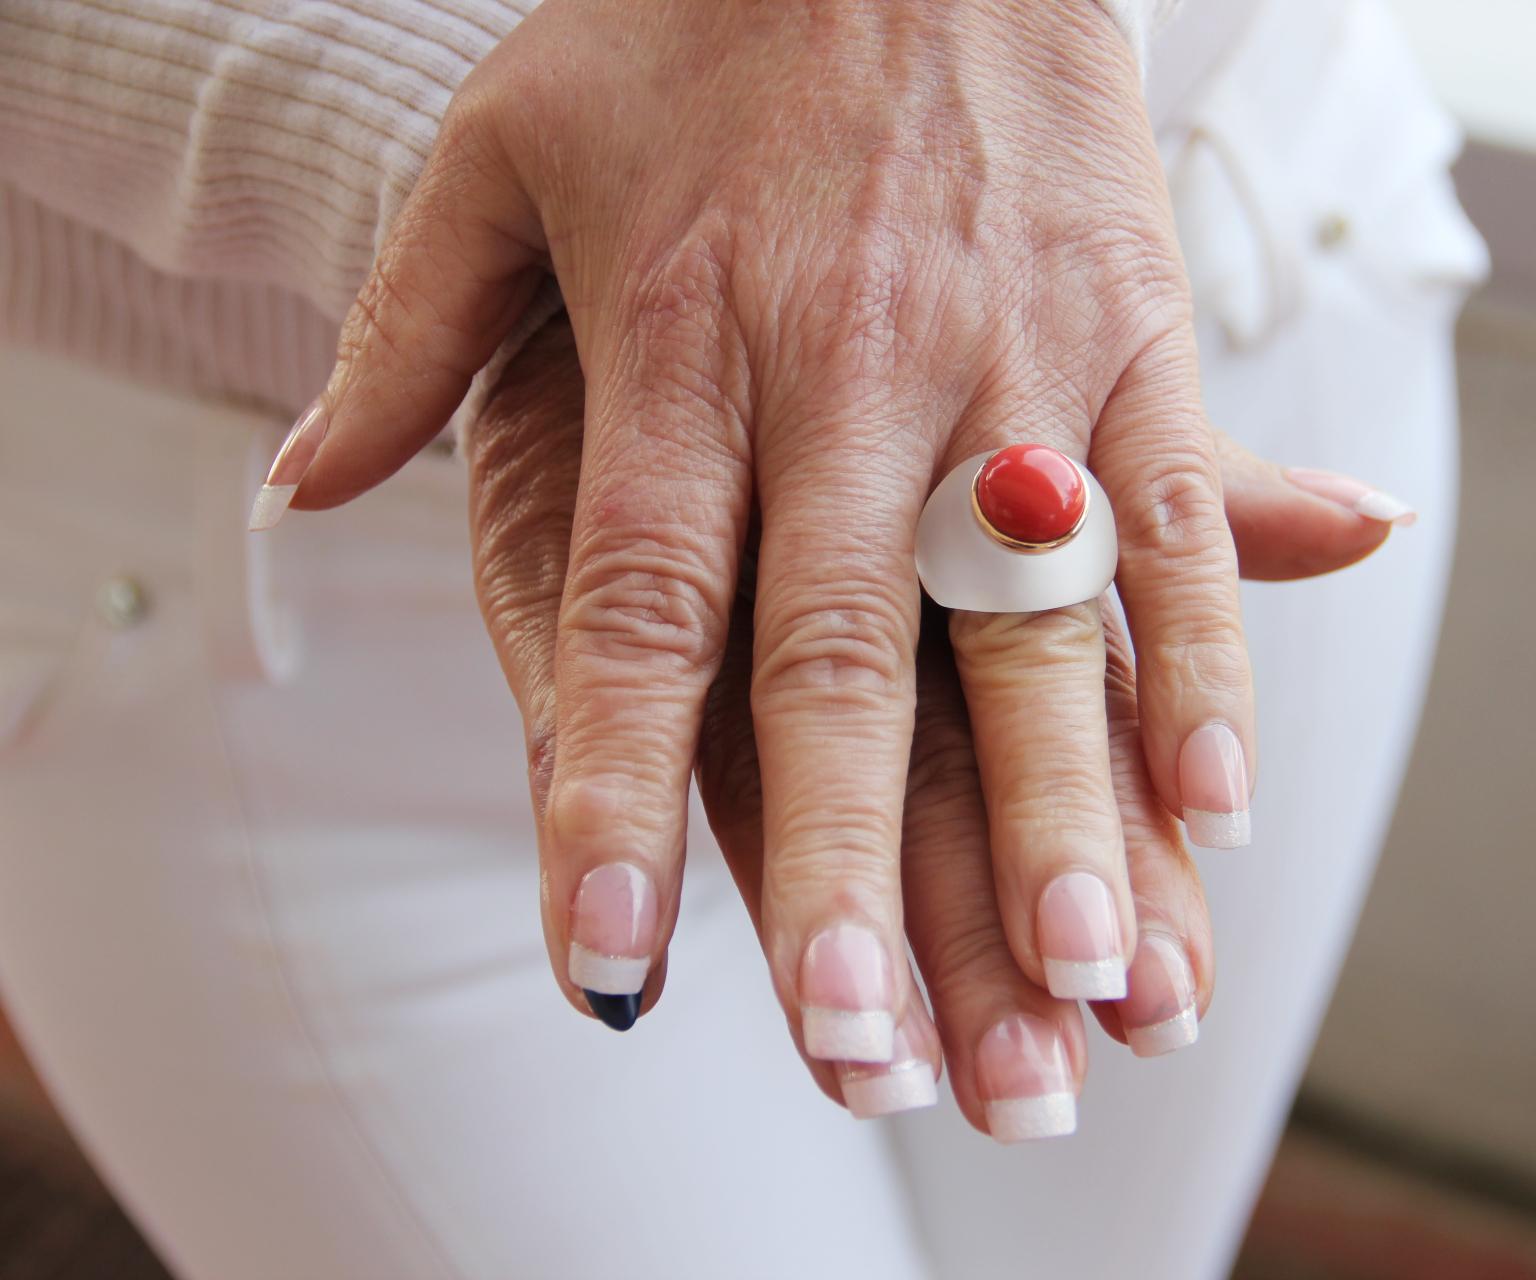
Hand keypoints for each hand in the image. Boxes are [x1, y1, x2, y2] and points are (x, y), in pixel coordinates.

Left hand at [281, 0, 1366, 1061]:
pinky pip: (1174, 515)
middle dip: (842, 859)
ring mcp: (1003, 359)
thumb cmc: (684, 22)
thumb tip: (301, 488)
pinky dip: (1195, 662)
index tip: (605, 966)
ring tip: (1069, 980)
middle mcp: (845, 379)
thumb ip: (402, 335)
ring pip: (1025, 616)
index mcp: (684, 352)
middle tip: (851, 1036)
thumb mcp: (499, 148)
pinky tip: (1205, 805)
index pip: (638, 615)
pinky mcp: (1129, 330)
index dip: (612, 796)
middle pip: (835, 655)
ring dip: (1049, 807)